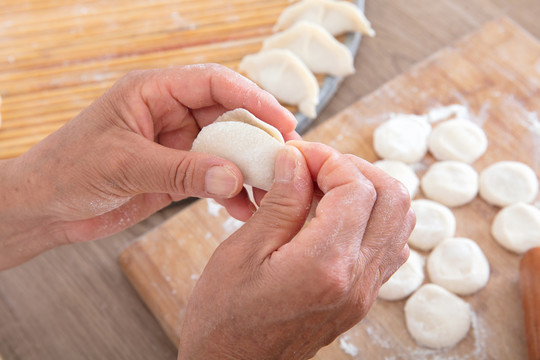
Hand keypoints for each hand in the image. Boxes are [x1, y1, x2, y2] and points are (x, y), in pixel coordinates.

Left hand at [0, 64, 297, 269]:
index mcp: (153, 92)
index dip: (252, 97)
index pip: (213, 83)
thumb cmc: (69, 171)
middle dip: (258, 137)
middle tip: (287, 159)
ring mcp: (175, 146)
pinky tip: (244, 209)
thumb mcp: (125, 164)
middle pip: (227, 116)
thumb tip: (234, 176)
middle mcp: (169, 114)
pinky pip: (213, 179)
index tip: (282, 121)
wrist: (45, 209)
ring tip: (272, 189)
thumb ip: (181, 171)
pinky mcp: (176, 175)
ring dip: (248, 169)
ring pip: (225, 150)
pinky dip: (231, 193)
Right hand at [178, 142, 413, 359]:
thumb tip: (298, 160)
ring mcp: (364, 291)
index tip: (299, 154)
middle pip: (393, 199)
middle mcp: (356, 279)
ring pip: (399, 221)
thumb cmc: (225, 317)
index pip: (357, 188)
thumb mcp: (242, 251)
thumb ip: (280, 202)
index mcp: (325, 265)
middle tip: (315, 166)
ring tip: (323, 188)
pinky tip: (333, 217)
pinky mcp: (361, 297)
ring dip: (367, 191)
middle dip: (355, 169)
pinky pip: (388, 246)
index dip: (329, 159)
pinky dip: (370, 219)